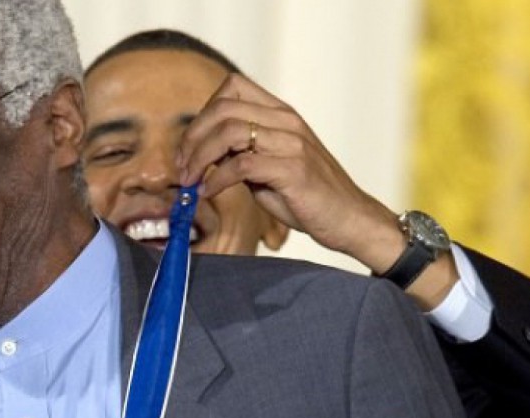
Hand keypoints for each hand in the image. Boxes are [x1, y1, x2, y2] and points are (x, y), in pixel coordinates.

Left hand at [175, 73, 402, 270]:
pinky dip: (216, 179)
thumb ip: (240, 155)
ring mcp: (292, 143)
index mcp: (281, 114)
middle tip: (181, 168)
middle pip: (224, 108)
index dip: (203, 114)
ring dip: (199, 158)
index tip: (189, 146)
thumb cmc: (306, 197)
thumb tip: (201, 157)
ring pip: (230, 132)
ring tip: (190, 181)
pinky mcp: (293, 169)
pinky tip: (208, 193)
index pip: (233, 87)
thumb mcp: (268, 168)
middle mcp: (286, 121)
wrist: (348, 218)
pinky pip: (242, 165)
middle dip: (192, 137)